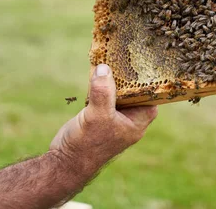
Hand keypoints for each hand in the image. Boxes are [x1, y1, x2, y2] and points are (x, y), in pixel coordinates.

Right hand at [50, 64, 156, 181]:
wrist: (64, 162)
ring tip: (112, 56)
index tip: (145, 62)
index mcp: (137, 122)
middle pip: (134, 90)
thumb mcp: (98, 115)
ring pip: (118, 90)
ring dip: (114, 77)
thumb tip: (104, 68)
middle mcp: (128, 118)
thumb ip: (103, 92)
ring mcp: (113, 116)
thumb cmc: (87, 145)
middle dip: (129, 74)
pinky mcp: (99, 113)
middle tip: (127, 54)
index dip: (150, 80)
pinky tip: (97, 70)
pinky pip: (104, 93)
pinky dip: (101, 83)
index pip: (151, 96)